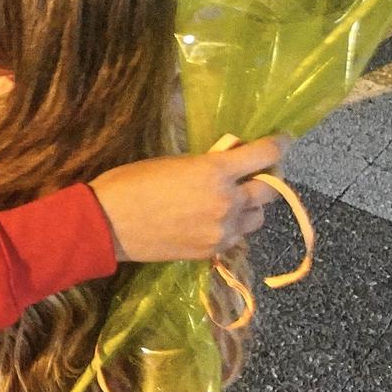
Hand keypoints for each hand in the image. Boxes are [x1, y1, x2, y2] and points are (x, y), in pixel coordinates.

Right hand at [89, 135, 288, 260]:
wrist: (108, 224)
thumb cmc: (132, 182)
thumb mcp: (173, 162)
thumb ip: (208, 163)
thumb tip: (231, 159)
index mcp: (216, 172)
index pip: (266, 155)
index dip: (279, 144)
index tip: (283, 139)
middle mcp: (227, 202)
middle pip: (271, 190)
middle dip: (268, 177)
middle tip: (258, 172)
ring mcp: (222, 231)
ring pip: (257, 218)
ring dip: (251, 206)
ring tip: (234, 201)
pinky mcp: (212, 251)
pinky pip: (236, 237)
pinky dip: (232, 227)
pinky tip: (213, 220)